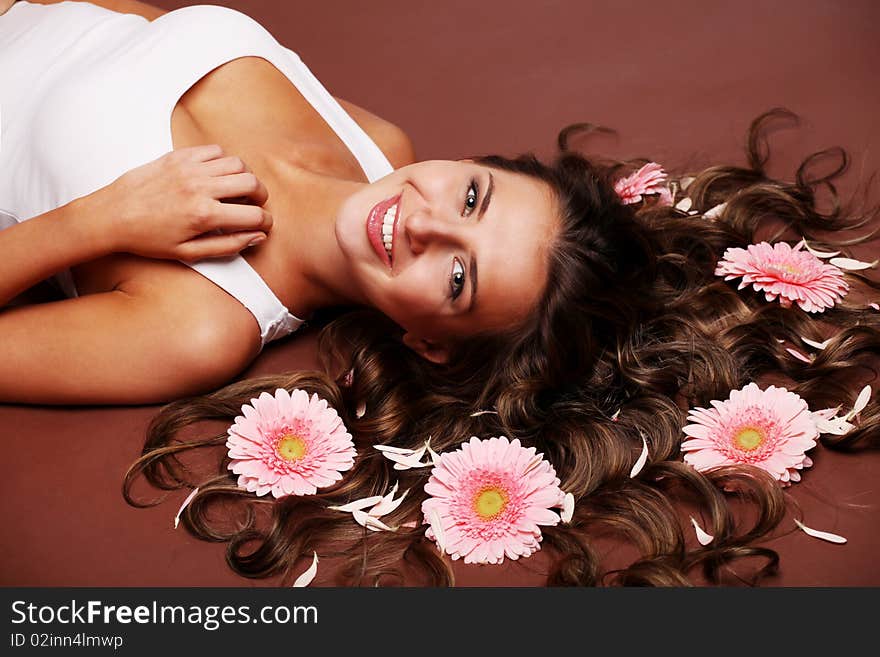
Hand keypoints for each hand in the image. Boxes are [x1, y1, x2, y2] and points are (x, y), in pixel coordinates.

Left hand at [89, 144, 273, 261]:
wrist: (110, 216)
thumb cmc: (147, 239)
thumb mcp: (188, 253)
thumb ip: (227, 245)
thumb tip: (257, 236)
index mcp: (204, 215)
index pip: (254, 215)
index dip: (266, 222)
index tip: (264, 225)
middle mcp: (200, 188)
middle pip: (252, 182)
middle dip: (261, 196)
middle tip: (255, 205)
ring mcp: (189, 168)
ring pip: (237, 163)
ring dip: (245, 176)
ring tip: (238, 189)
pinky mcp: (178, 156)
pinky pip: (214, 150)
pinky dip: (224, 161)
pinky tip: (217, 175)